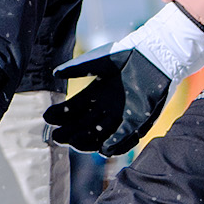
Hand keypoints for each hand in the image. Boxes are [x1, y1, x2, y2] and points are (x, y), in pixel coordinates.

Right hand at [42, 1, 203, 156]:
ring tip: (74, 142)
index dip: (60, 114)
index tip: (48, 117)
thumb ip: (78, 68)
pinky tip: (102, 148)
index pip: (73, 109)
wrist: (155, 56)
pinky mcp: (138, 121)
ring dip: (86, 141)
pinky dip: (114, 143)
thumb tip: (55, 74)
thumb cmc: (127, 55)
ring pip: (100, 134)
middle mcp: (105, 108)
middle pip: (83, 125)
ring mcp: (121, 116)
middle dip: (69, 132)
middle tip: (57, 136)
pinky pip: (124, 136)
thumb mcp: (99, 60)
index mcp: (95, 94)